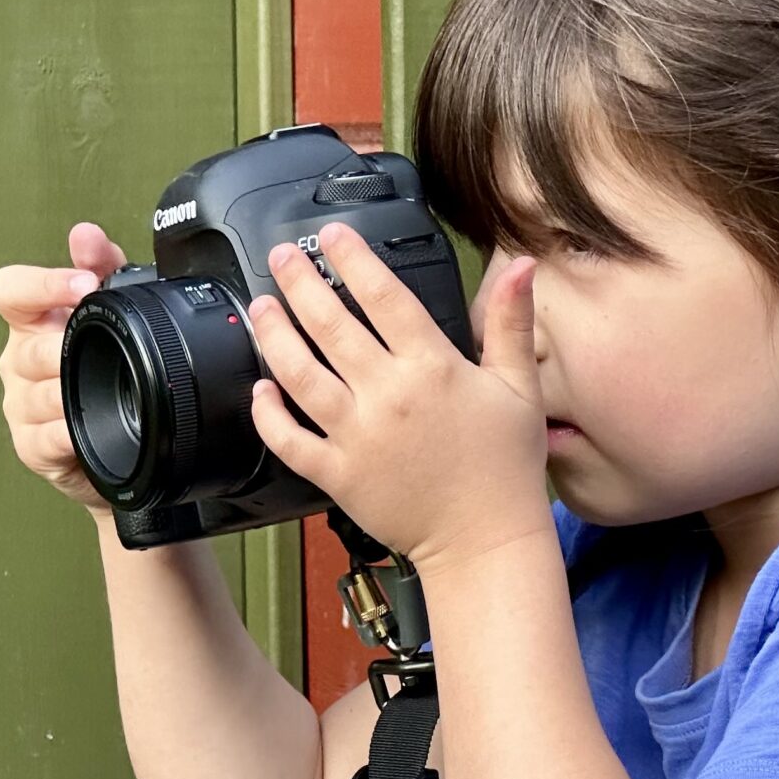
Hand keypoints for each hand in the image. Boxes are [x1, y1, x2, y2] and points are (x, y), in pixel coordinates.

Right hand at [0, 222, 129, 512]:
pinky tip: (86, 428)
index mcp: (34, 320)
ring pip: (39, 395)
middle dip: (62, 345)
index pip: (10, 291)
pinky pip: (46, 438)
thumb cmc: (103, 364)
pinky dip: (67, 434)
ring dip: (67, 390)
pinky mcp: (31, 446)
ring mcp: (22, 405)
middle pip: (28, 348)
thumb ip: (102, 267)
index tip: (82, 283)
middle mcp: (20, 360)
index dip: (41, 284)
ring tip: (93, 385)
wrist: (115, 438)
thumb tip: (86, 234)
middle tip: (93, 341)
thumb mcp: (107, 311)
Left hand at [245, 220, 552, 569]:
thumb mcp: (518, 386)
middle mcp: (389, 396)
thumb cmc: (505, 467)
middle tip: (281, 257)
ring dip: (274, 336)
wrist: (486, 541)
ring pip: (299, 375)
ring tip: (262, 307)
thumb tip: (520, 266)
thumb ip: (510, 322)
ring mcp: (358, 436)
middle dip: (299, 284)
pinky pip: (290, 440)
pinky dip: (268, 414)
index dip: (353, 260)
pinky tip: (259, 389)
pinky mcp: (338, 474)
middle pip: (330, 326)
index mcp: (432, 368)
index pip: (383, 297)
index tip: (331, 236)